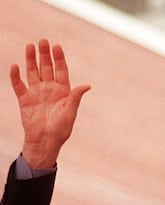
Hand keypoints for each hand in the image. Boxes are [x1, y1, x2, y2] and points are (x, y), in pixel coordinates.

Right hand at [10, 39, 89, 167]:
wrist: (45, 141)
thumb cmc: (61, 129)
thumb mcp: (70, 112)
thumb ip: (76, 97)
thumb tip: (87, 85)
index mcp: (63, 91)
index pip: (61, 70)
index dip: (59, 58)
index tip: (57, 46)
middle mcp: (49, 89)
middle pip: (46, 67)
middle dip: (44, 54)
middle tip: (42, 41)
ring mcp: (36, 93)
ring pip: (32, 72)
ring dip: (30, 60)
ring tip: (30, 46)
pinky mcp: (24, 99)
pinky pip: (18, 85)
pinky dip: (15, 76)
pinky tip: (15, 66)